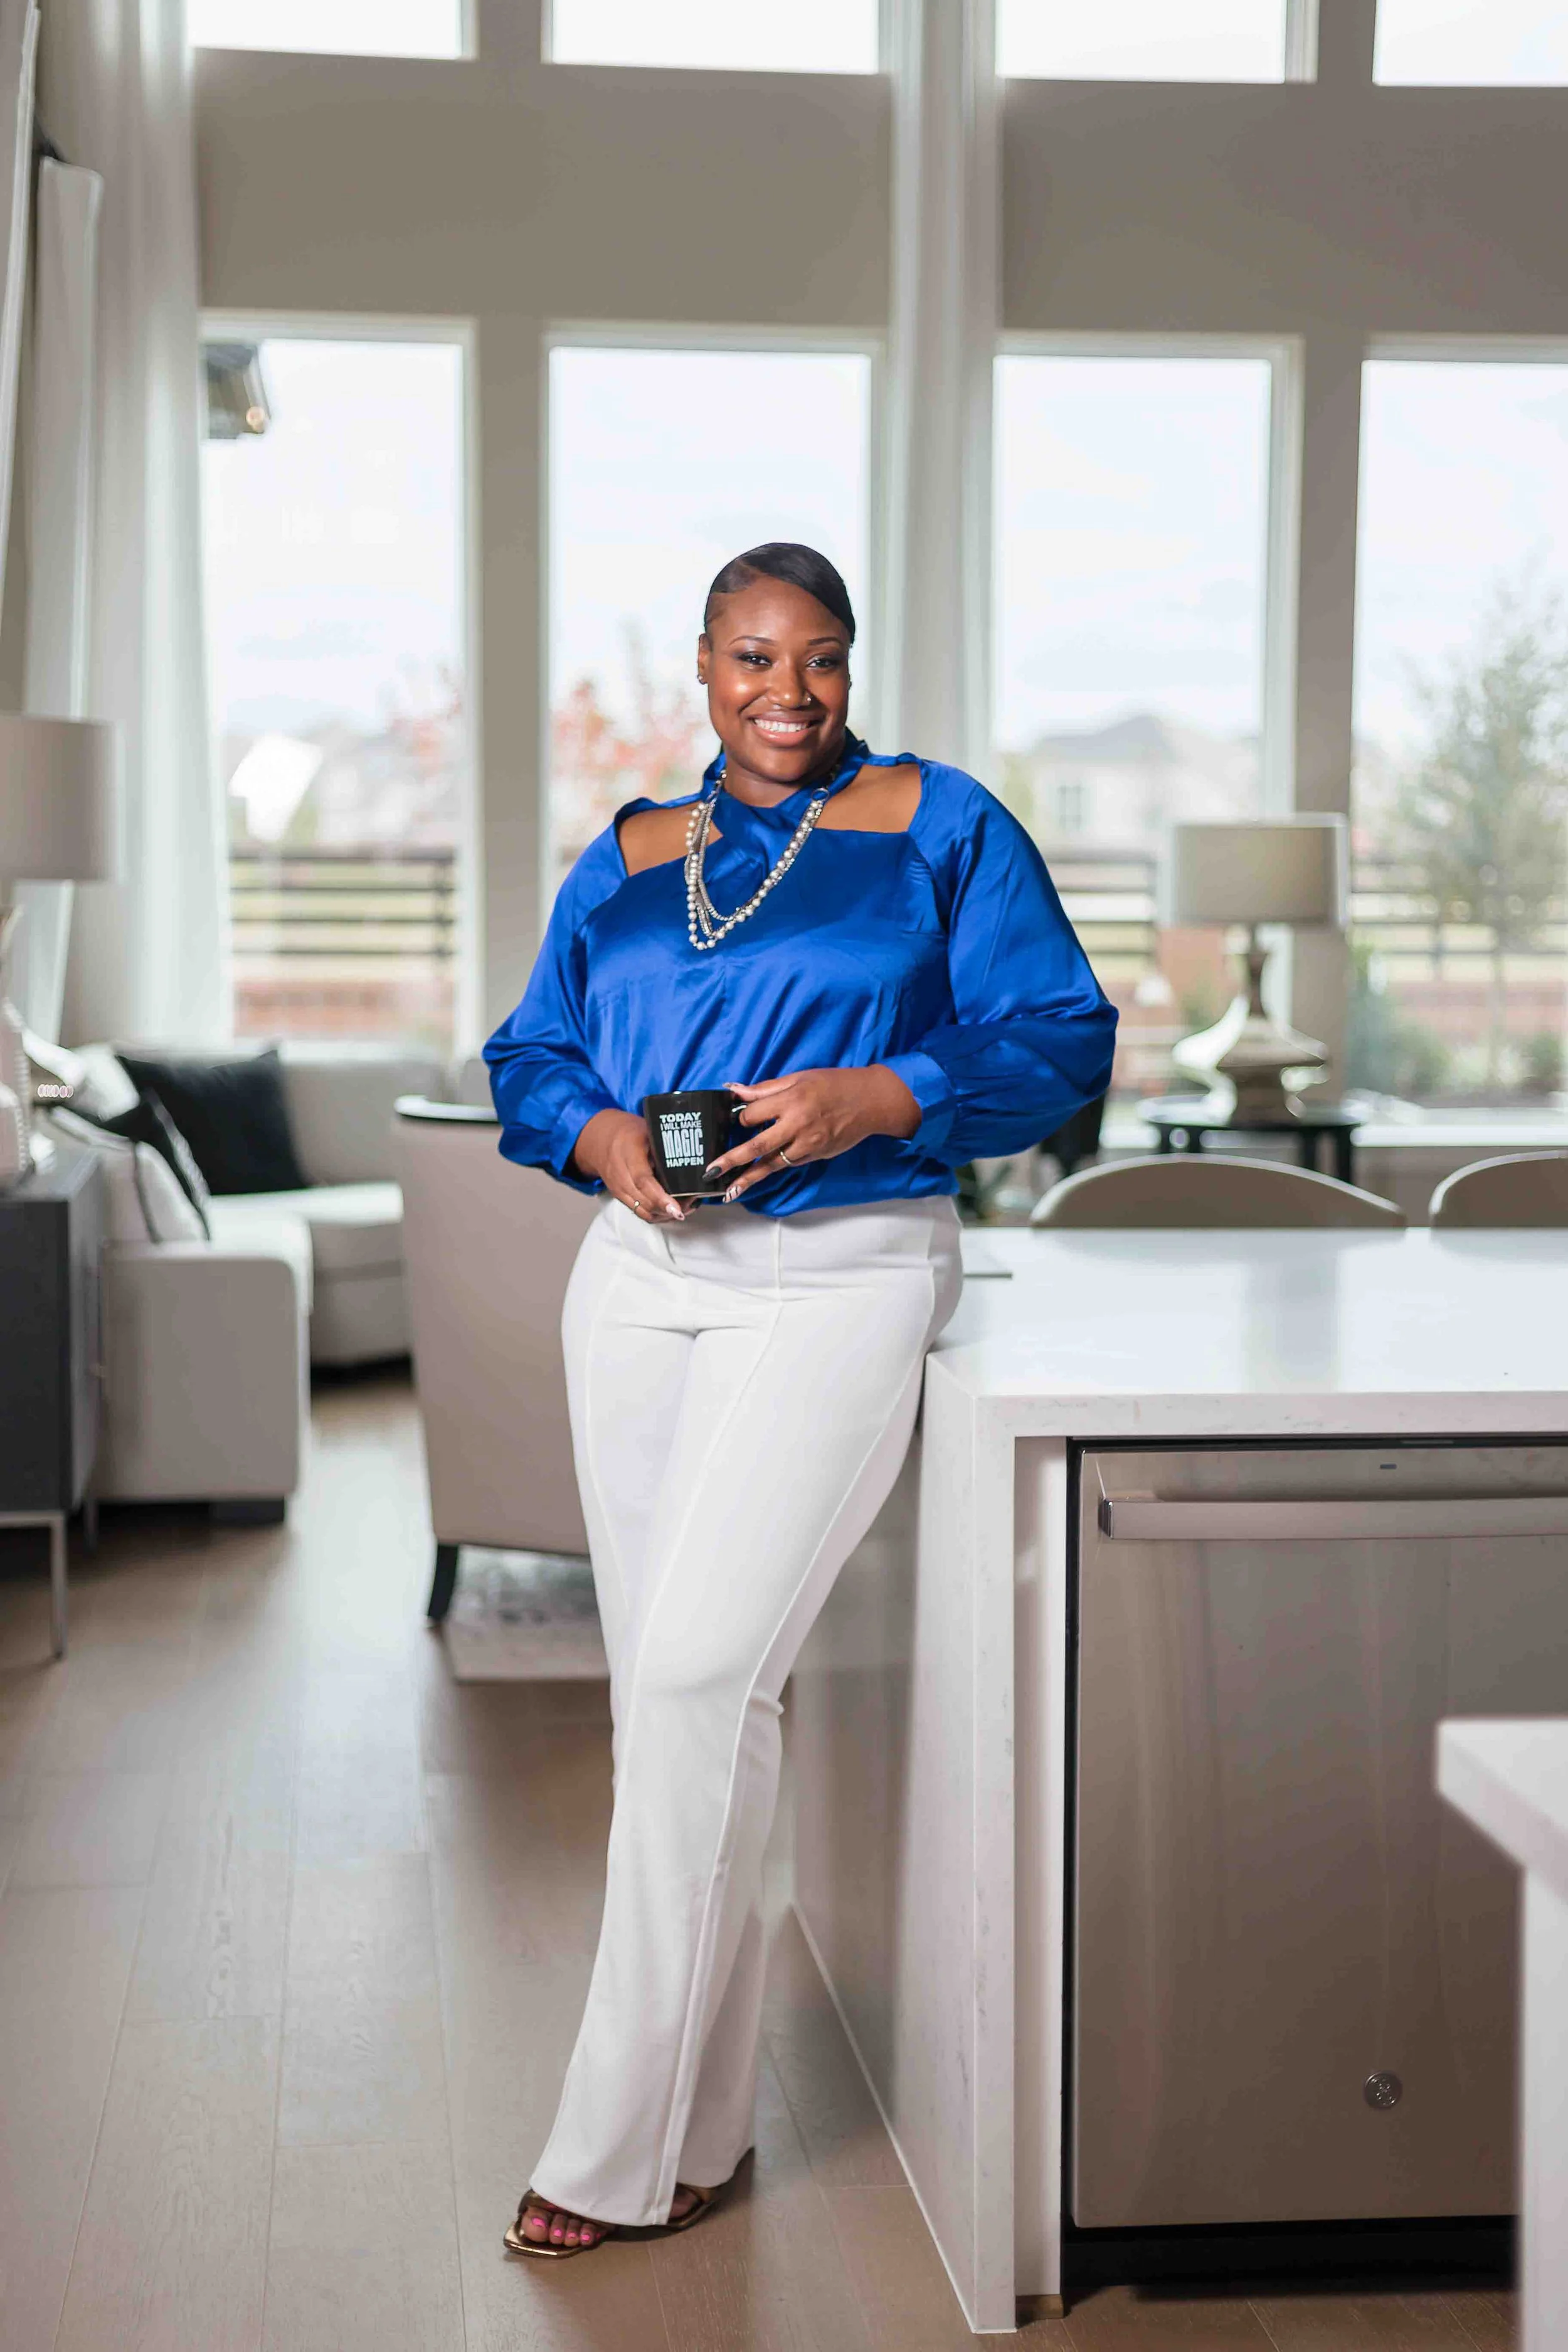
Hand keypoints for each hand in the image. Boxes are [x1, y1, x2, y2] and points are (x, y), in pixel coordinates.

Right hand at [571, 1108, 686, 1221]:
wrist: (602, 1137)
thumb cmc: (630, 1132)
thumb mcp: (650, 1131)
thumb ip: (665, 1148)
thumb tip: (691, 1165)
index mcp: (628, 1151)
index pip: (643, 1180)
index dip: (660, 1197)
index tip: (677, 1208)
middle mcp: (619, 1172)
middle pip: (643, 1200)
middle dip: (667, 1209)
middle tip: (689, 1207)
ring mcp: (617, 1187)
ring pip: (641, 1210)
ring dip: (663, 1214)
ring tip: (684, 1210)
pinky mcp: (618, 1195)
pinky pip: (638, 1211)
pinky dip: (655, 1214)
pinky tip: (670, 1211)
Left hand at [707, 1066, 920, 1201]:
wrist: (870, 1101)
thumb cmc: (833, 1084)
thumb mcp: (799, 1078)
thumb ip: (765, 1088)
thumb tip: (733, 1090)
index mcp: (791, 1100)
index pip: (753, 1115)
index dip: (740, 1118)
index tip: (733, 1120)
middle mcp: (798, 1124)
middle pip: (757, 1146)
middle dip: (731, 1160)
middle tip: (710, 1171)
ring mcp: (807, 1144)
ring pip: (772, 1164)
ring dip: (749, 1178)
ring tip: (729, 1191)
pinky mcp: (815, 1155)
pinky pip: (788, 1164)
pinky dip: (771, 1170)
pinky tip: (755, 1179)